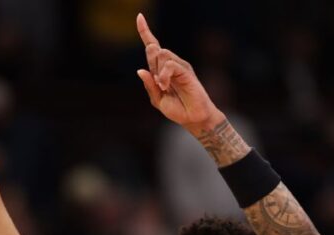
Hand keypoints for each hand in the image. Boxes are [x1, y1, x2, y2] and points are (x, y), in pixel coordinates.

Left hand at [135, 13, 224, 133]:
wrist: (193, 119)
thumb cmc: (178, 110)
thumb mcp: (157, 100)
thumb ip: (149, 86)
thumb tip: (140, 70)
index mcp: (162, 70)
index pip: (152, 46)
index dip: (145, 32)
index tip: (139, 16)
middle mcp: (171, 65)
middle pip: (154, 50)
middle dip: (151, 63)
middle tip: (159, 84)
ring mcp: (180, 66)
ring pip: (162, 54)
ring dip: (158, 71)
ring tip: (164, 87)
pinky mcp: (186, 70)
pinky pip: (170, 65)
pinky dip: (164, 75)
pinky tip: (166, 85)